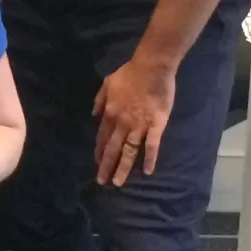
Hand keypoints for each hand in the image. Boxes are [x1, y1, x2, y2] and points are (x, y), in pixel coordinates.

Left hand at [93, 54, 176, 185]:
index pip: (102, 137)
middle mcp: (122, 123)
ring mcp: (139, 125)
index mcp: (110, 113)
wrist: (151, 67)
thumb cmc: (130, 73)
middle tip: (102, 182)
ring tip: (118, 183)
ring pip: (129, 151)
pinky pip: (152, 145)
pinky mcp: (156, 125)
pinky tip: (147, 171)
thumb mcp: (107, 83)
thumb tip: (94, 115)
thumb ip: (99, 100)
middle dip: (106, 166)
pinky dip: (149, 159)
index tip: (97, 164)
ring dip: (123, 168)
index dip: (99, 152)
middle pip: (112, 148)